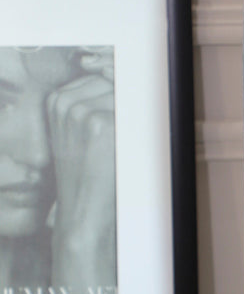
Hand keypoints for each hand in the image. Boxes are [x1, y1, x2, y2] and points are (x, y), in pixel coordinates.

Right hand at [45, 53, 117, 293]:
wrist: (82, 215)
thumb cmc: (84, 178)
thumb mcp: (77, 135)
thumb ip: (92, 105)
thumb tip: (120, 80)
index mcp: (56, 101)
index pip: (102, 77)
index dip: (115, 100)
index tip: (115, 124)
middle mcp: (66, 102)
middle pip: (115, 83)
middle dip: (123, 108)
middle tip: (115, 142)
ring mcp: (83, 111)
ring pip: (127, 97)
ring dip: (131, 120)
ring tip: (116, 149)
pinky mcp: (103, 124)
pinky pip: (135, 113)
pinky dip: (137, 132)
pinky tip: (121, 153)